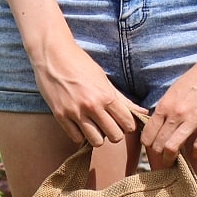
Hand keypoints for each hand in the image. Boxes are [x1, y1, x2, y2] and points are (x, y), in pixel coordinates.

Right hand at [32, 35, 148, 147]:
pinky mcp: (60, 116)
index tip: (122, 121)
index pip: (128, 124)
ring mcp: (75, 112)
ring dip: (98, 136)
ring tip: (94, 126)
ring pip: (97, 141)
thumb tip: (144, 112)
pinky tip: (80, 124)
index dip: (127, 125)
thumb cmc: (80, 64)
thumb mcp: (104, 80)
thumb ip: (123, 100)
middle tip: (108, 125)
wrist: (52, 54)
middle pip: (115, 136)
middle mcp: (92, 106)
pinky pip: (77, 138)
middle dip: (114, 133)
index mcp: (106, 96)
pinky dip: (80, 135)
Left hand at [140, 55, 196, 167]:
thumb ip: (168, 107)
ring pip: (173, 146)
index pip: (148, 133)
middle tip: (163, 161)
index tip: (153, 149)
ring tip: (174, 163)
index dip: (148, 145)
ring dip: (172, 159)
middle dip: (158, 156)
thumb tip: (160, 123)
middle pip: (158, 143)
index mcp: (166, 104)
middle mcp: (176, 113)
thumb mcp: (176, 90)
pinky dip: (196, 152)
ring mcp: (193, 118)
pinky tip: (196, 154)